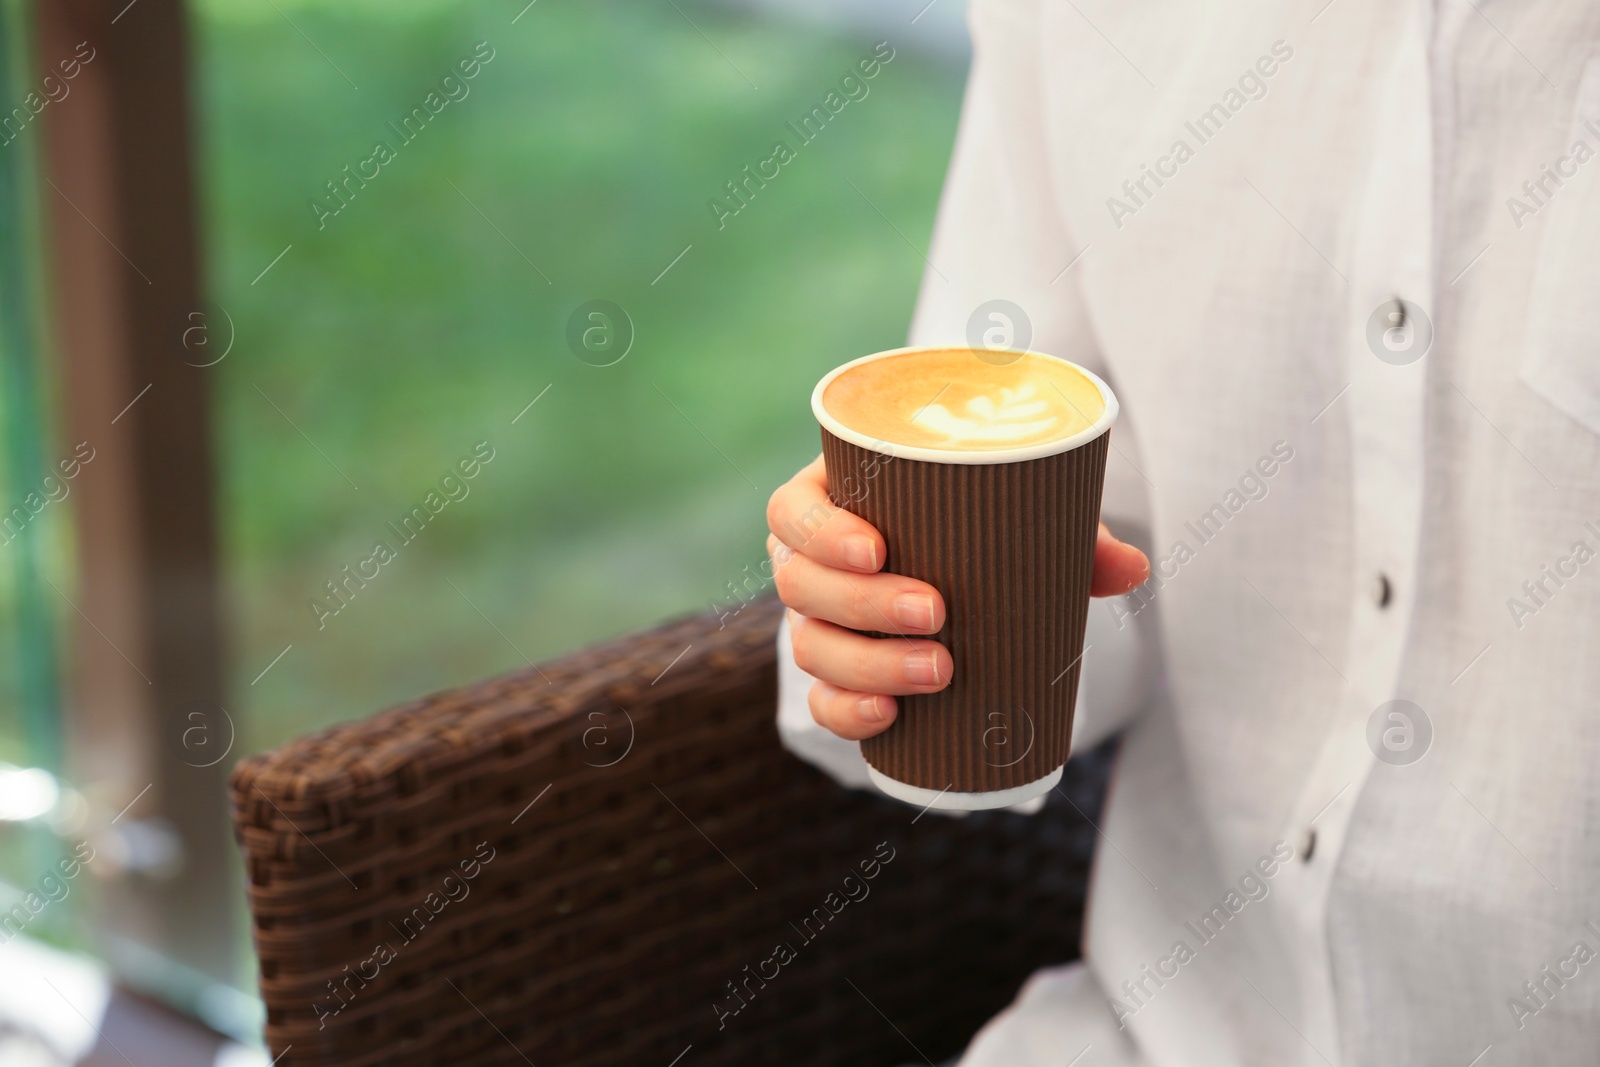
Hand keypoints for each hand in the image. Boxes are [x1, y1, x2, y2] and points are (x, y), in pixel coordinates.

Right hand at [767, 454, 1149, 741]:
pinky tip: (887, 717)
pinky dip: (848, 713)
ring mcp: (817, 624)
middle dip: (863, 604)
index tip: (881, 547)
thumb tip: (1132, 568)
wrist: (969, 577)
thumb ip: (1070, 535)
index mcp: (831, 502)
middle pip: (800, 586)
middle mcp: (810, 565)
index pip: (792, 512)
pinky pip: (822, 702)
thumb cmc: (979, 528)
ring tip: (938, 670)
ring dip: (868, 663)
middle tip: (937, 612)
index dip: (821, 532)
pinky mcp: (836, 678)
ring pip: (811, 646)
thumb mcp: (1019, 517)